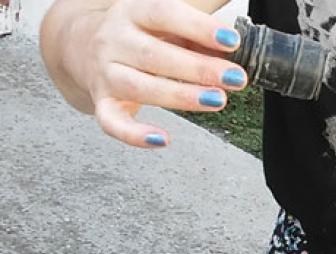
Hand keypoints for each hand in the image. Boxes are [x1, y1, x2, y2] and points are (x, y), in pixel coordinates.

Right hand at [55, 0, 247, 146]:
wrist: (80, 44)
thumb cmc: (138, 33)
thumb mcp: (165, 20)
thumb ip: (198, 28)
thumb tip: (234, 41)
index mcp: (133, 12)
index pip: (164, 13)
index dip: (199, 27)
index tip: (232, 40)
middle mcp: (114, 41)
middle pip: (154, 54)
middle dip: (198, 68)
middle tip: (235, 77)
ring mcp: (105, 73)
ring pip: (139, 87)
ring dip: (181, 96)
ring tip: (217, 100)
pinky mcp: (102, 102)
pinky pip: (112, 122)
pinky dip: (134, 135)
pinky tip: (162, 139)